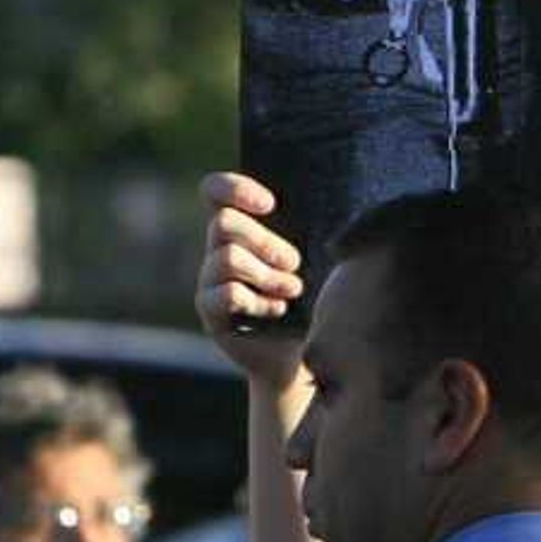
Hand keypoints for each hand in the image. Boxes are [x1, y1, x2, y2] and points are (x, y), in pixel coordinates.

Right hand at [196, 171, 306, 386]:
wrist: (302, 352)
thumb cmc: (313, 297)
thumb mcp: (313, 257)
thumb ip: (309, 229)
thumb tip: (330, 204)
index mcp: (240, 229)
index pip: (214, 192)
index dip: (235, 188)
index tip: (270, 204)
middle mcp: (217, 250)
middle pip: (223, 222)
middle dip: (264, 240)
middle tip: (295, 262)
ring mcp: (210, 282)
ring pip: (227, 258)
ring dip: (267, 274)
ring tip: (293, 290)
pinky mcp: (210, 312)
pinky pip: (228, 295)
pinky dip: (259, 301)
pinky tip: (279, 311)